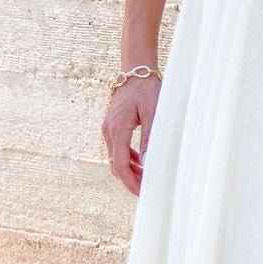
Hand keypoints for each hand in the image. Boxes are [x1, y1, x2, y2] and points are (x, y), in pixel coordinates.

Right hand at [102, 76, 160, 195]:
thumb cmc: (147, 88)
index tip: (143, 193)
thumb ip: (149, 138)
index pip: (120, 164)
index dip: (131, 182)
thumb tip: (149, 164)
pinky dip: (128, 159)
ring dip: (130, 170)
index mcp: (117, 128)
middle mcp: (109, 130)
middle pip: (116, 165)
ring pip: (116, 158)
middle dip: (130, 180)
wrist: (135, 70)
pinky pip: (118, 148)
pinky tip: (142, 162)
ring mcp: (109, 128)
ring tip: (147, 178)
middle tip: (148, 189)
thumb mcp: (153, 113)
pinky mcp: (113, 126)